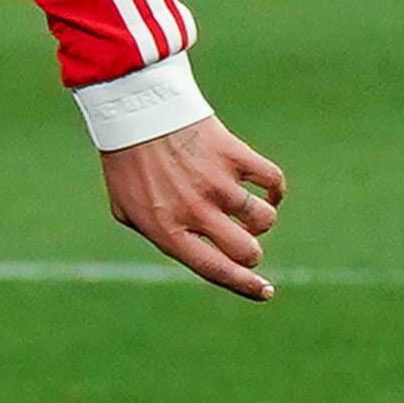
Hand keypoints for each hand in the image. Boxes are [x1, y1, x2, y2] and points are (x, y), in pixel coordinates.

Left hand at [102, 115, 287, 299]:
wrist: (135, 111)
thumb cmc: (127, 162)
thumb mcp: (127, 208)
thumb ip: (156, 233)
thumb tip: (189, 250)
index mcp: (166, 229)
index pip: (214, 270)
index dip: (245, 285)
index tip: (266, 291)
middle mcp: (195, 210)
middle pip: (248, 250)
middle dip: (251, 252)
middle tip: (242, 239)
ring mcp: (217, 183)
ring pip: (264, 219)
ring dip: (261, 220)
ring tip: (244, 210)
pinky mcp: (234, 155)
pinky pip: (273, 181)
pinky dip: (276, 190)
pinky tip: (267, 190)